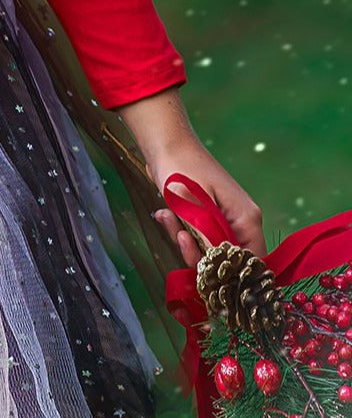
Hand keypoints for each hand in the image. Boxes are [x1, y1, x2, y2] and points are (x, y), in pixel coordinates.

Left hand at [144, 135, 266, 268]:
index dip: (232, 274)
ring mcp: (223, 220)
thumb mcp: (194, 208)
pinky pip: (195, 238)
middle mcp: (240, 223)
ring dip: (183, 240)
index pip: (253, 263)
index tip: (205, 270)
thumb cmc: (182, 169)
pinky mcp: (205, 218)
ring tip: (169, 215)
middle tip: (180, 235)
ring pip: (207, 250)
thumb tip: (222, 270)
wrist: (164, 144)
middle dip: (198, 253)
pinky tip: (166, 214)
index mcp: (247, 219)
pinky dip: (179, 230)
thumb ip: (210, 241)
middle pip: (227, 260)